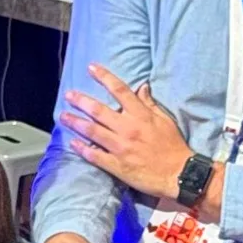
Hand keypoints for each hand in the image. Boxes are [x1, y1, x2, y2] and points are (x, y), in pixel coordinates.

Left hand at [60, 64, 192, 201]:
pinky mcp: (117, 165)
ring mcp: (121, 147)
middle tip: (68, 95)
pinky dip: (82, 149)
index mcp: (141, 115)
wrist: (179, 174)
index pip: (120, 90)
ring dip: (76, 122)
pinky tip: (72, 143)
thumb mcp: (165, 120)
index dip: (104, 77)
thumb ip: (150, 104)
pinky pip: (95, 155)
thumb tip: (141, 87)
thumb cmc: (173, 146)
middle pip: (99, 111)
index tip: (91, 68)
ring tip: (63, 116)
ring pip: (93, 131)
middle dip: (81, 101)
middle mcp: (128, 128)